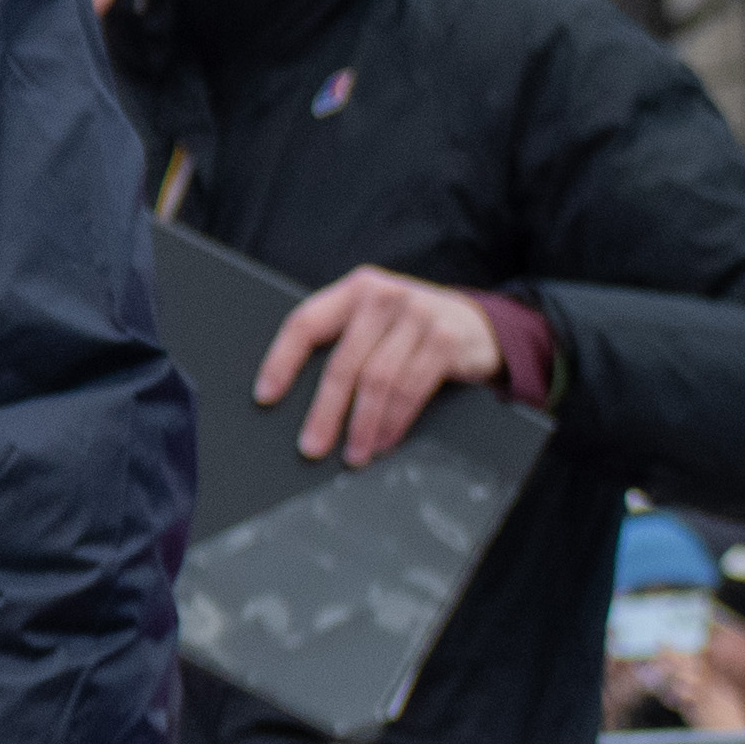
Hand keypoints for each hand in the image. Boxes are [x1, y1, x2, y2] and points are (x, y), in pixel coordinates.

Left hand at [252, 267, 509, 468]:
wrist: (478, 325)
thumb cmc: (408, 329)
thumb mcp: (373, 321)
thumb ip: (341, 340)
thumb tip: (293, 397)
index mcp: (354, 289)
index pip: (305, 323)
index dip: (282, 362)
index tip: (265, 397)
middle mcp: (384, 297)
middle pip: (344, 362)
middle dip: (325, 411)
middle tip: (311, 447)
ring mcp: (418, 316)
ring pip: (378, 381)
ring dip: (362, 426)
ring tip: (352, 454)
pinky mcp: (445, 341)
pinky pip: (411, 390)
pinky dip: (394, 423)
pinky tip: (382, 442)